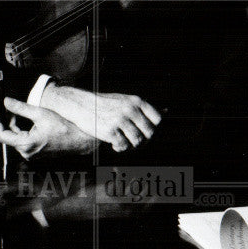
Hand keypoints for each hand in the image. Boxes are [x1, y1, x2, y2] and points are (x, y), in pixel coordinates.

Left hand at [0, 97, 96, 158]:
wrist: (79, 139)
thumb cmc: (63, 127)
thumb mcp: (40, 114)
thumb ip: (20, 108)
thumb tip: (6, 102)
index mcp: (26, 144)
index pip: (2, 136)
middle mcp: (27, 153)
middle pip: (9, 137)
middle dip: (8, 123)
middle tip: (12, 110)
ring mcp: (31, 155)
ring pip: (16, 139)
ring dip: (16, 127)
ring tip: (23, 115)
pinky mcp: (36, 154)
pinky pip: (24, 143)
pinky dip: (23, 133)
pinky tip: (31, 124)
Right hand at [39, 84, 161, 152]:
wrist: (81, 105)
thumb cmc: (105, 104)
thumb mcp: (125, 100)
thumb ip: (141, 108)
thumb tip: (166, 112)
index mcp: (136, 101)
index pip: (157, 119)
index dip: (153, 128)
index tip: (146, 133)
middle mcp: (130, 110)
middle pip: (149, 132)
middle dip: (144, 140)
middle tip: (136, 143)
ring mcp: (120, 120)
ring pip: (137, 141)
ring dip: (132, 146)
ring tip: (124, 144)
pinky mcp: (110, 131)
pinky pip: (123, 146)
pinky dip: (121, 148)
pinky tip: (115, 146)